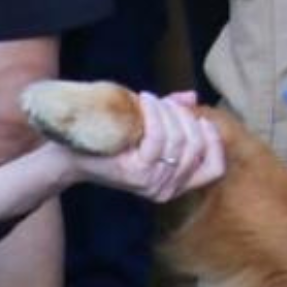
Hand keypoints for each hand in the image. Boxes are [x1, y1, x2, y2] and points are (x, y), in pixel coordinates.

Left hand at [71, 91, 225, 201]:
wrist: (72, 152)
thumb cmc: (111, 139)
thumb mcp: (148, 126)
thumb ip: (173, 115)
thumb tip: (192, 97)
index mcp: (176, 184)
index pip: (214, 170)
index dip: (214, 141)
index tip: (202, 119)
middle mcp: (167, 189)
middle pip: (196, 146)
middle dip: (185, 117)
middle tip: (166, 103)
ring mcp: (152, 183)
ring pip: (178, 139)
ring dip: (167, 112)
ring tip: (150, 99)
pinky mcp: (138, 173)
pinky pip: (158, 138)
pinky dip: (154, 113)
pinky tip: (144, 100)